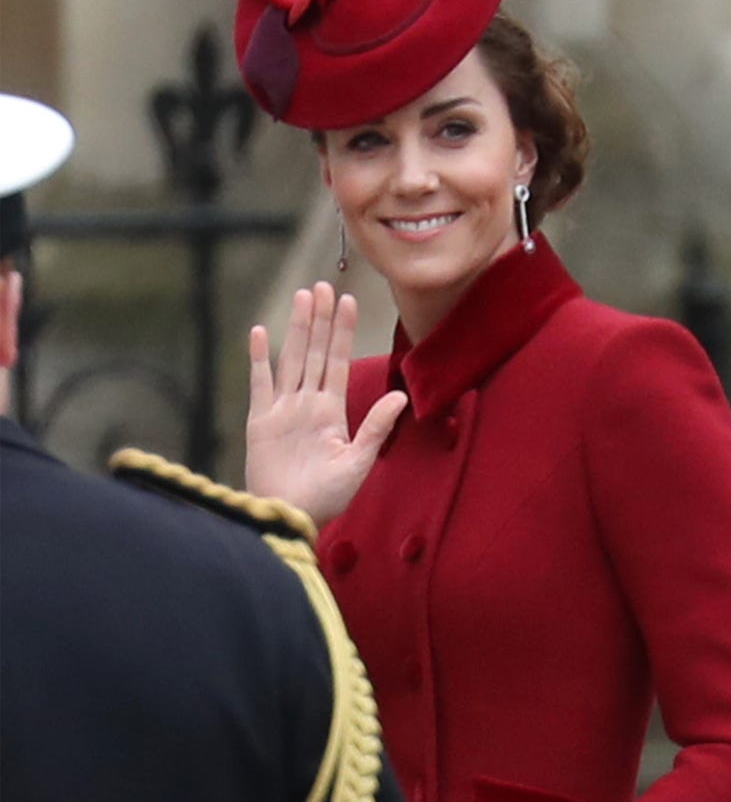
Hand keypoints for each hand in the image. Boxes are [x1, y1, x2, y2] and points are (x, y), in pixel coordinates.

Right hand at [246, 281, 406, 526]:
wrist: (292, 516)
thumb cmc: (327, 497)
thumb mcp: (359, 462)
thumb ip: (376, 427)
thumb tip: (399, 396)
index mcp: (332, 411)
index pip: (338, 362)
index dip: (343, 332)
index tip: (348, 301)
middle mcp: (307, 404)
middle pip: (315, 352)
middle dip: (320, 319)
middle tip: (324, 285)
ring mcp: (282, 410)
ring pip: (291, 359)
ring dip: (297, 329)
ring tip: (302, 297)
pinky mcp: (260, 421)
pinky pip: (259, 383)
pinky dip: (259, 358)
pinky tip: (259, 331)